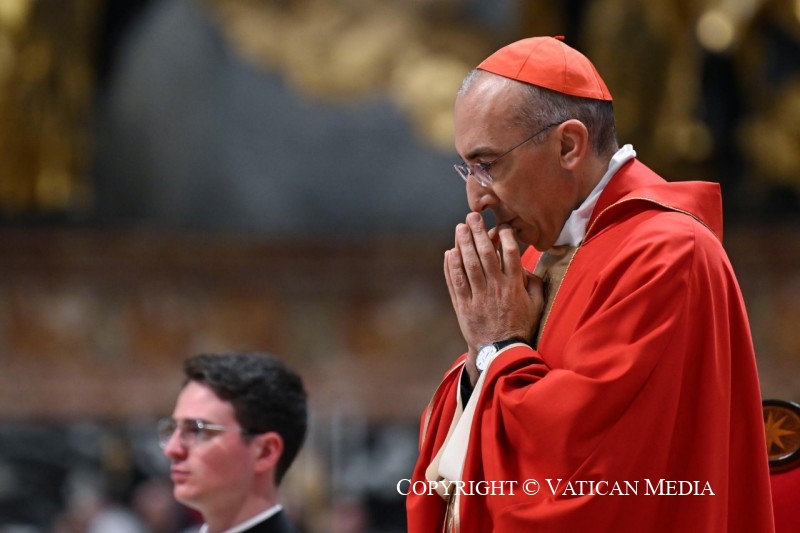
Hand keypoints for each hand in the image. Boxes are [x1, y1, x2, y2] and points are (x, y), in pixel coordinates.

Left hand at [444, 212, 543, 380]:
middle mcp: (496, 288)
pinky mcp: (463, 306)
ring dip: (463, 244)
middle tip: (472, 216)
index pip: (510, 254)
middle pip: (486, 254)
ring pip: (469, 265)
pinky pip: (456, 283)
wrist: (500, 352)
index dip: (505, 237)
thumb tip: (527, 266)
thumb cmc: (520, 327)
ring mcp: (478, 297)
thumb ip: (535, 284)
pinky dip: (451, 267)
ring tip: (460, 228)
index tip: (500, 225)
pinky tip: (450, 253)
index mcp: (514, 286)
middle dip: (478, 233)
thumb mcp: (537, 306)